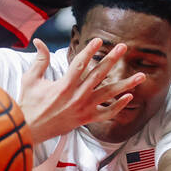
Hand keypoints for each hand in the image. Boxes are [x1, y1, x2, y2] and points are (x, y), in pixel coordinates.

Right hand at [17, 38, 144, 141]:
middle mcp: (77, 96)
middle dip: (112, 59)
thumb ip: (39, 59)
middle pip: (99, 75)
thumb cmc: (29, 104)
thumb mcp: (30, 79)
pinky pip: (107, 113)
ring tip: (141, 76)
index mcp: (63, 85)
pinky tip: (129, 97)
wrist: (29, 130)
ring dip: (126, 84)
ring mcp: (84, 109)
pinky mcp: (86, 119)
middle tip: (123, 47)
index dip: (90, 50)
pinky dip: (119, 106)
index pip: (80, 64)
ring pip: (109, 94)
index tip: (99, 40)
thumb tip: (39, 41)